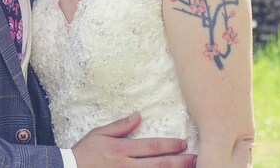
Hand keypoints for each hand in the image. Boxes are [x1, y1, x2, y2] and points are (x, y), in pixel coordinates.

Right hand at [71, 113, 196, 166]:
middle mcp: (125, 166)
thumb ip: (120, 126)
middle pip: (158, 165)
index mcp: (120, 150)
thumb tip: (137, 116)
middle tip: (195, 159)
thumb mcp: (99, 133)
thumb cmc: (84, 152)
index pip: (151, 147)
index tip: (183, 144)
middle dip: (179, 162)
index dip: (169, 146)